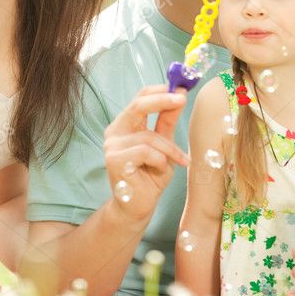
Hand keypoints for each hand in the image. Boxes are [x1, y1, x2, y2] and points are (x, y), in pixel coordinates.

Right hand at [103, 85, 188, 222]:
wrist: (139, 206)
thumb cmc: (150, 176)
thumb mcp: (165, 144)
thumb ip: (168, 121)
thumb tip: (180, 94)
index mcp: (126, 124)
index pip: (140, 98)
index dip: (160, 91)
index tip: (181, 88)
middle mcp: (115, 131)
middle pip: (138, 105)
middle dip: (163, 100)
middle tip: (182, 98)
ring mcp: (112, 145)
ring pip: (149, 136)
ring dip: (170, 149)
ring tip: (179, 161)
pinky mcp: (113, 160)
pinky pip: (146, 151)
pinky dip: (160, 160)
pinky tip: (161, 170)